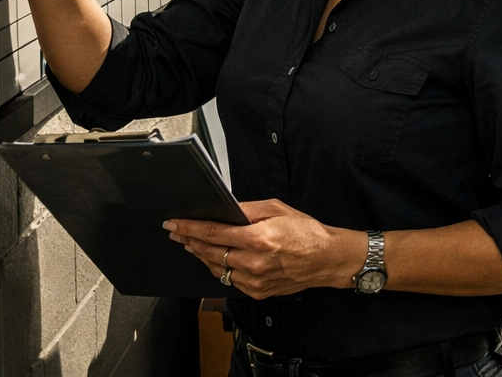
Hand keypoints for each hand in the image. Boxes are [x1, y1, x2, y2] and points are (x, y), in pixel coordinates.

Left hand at [167, 199, 362, 299]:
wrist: (327, 259)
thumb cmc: (307, 232)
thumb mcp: (278, 209)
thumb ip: (249, 209)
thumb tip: (226, 208)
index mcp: (258, 238)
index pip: (214, 233)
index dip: (190, 228)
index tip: (174, 223)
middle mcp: (254, 262)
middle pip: (210, 252)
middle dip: (190, 241)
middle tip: (177, 232)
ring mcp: (255, 281)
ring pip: (217, 269)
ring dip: (201, 256)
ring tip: (191, 245)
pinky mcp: (258, 292)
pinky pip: (230, 281)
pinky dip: (220, 269)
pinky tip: (214, 260)